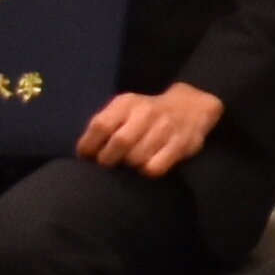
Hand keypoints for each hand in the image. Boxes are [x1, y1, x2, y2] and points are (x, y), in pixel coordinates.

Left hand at [77, 80, 221, 176]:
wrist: (191, 106)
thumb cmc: (146, 114)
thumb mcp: (124, 109)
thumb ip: (104, 126)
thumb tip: (83, 155)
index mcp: (127, 103)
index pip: (100, 125)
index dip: (89, 146)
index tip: (88, 156)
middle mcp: (147, 112)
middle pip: (119, 143)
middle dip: (108, 160)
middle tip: (109, 164)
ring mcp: (166, 128)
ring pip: (137, 158)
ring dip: (128, 167)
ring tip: (129, 164)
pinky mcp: (182, 144)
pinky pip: (154, 168)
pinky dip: (145, 171)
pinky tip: (145, 166)